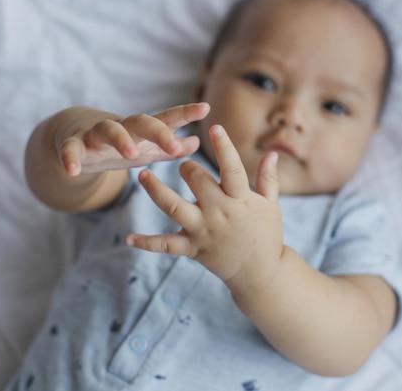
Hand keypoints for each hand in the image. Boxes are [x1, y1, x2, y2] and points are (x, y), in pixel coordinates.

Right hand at [57, 103, 209, 174]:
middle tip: (172, 145)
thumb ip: (171, 148)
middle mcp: (122, 127)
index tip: (205, 108)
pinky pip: (71, 149)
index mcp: (143, 130)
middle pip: (141, 122)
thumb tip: (197, 142)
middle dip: (157, 132)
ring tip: (131, 154)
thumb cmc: (120, 145)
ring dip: (120, 140)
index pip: (167, 118)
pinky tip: (72, 171)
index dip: (185, 113)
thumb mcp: (147, 149)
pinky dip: (70, 158)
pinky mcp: (74, 144)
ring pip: (108, 130)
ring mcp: (96, 133)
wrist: (76, 139)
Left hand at [127, 125, 283, 291]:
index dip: (224, 148)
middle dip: (188, 167)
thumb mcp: (271, 206)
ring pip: (174, 208)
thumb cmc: (266, 235)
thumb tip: (272, 154)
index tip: (215, 128)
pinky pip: (166, 246)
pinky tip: (129, 238)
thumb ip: (268, 179)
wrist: (260, 274)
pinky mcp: (192, 249)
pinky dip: (146, 243)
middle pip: (197, 183)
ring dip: (156, 191)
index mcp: (240, 200)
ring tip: (143, 175)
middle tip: (182, 162)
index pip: (232, 169)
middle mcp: (220, 214)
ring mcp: (203, 231)